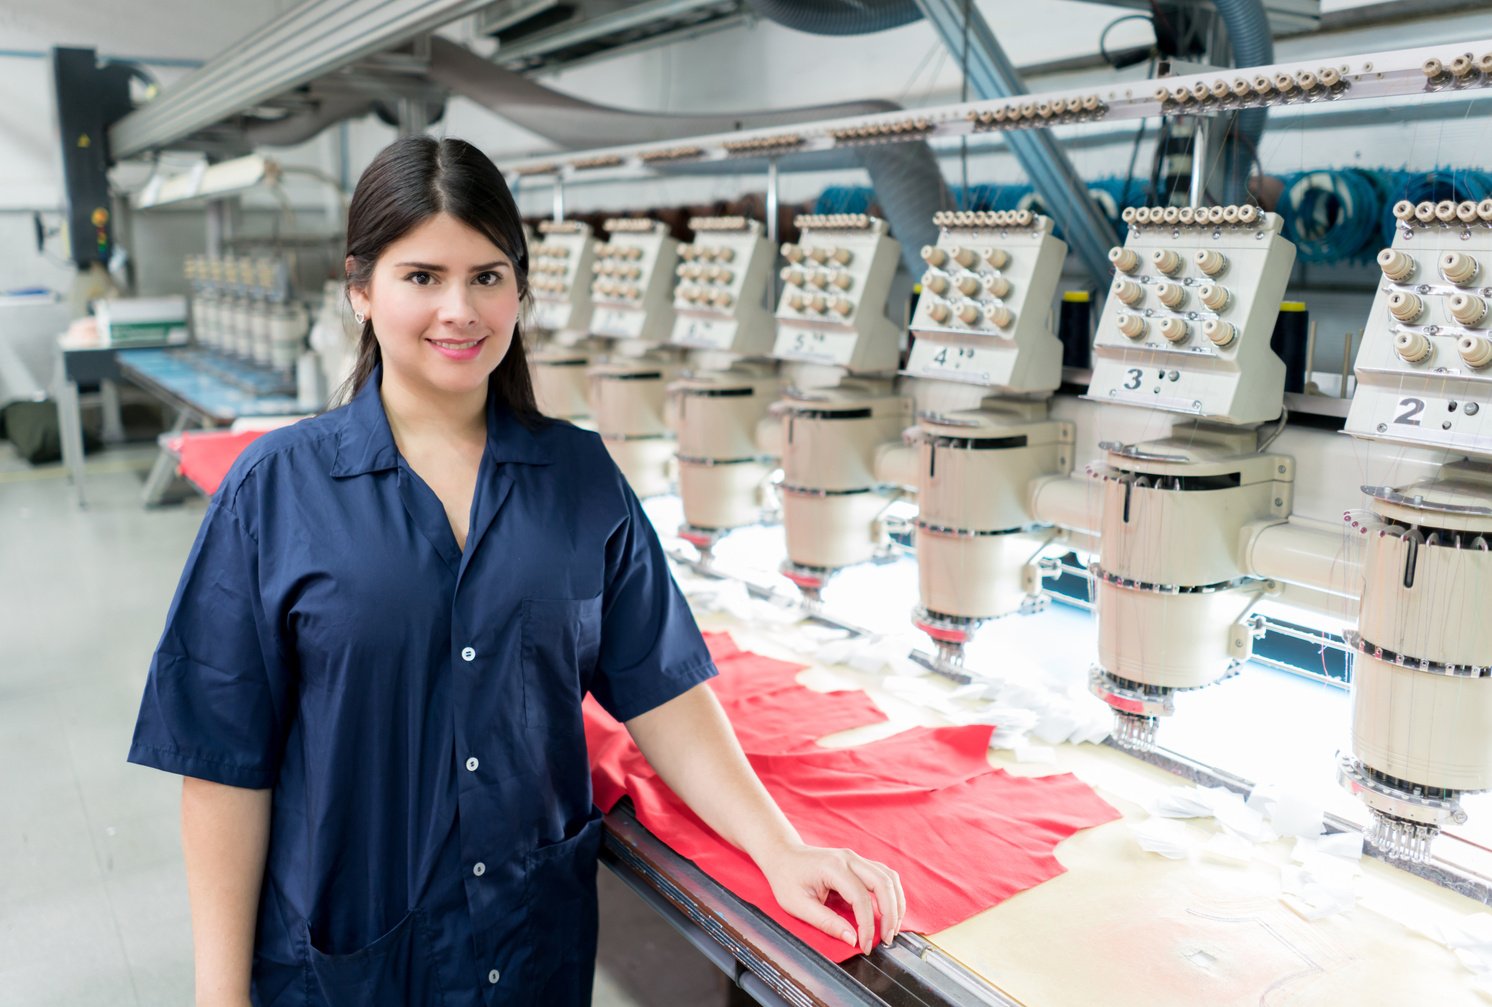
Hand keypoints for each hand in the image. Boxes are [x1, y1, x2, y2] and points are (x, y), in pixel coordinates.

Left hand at [756, 842, 904, 955]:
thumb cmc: (787, 879)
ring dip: (896, 903)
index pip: (860, 898)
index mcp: (832, 867)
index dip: (867, 925)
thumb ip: (826, 922)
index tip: (866, 945)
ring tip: (893, 927)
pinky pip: (884, 875)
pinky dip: (892, 894)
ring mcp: (855, 858)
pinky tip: (891, 911)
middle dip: (890, 914)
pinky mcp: (859, 862)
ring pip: (888, 877)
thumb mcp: (798, 905)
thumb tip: (852, 939)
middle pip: (883, 883)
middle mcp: (849, 858)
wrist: (783, 855)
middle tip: (888, 939)